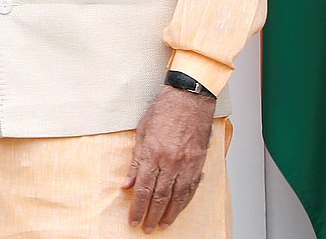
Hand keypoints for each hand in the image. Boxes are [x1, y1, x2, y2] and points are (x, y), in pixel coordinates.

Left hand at [123, 85, 216, 231]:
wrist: (188, 100)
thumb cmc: (163, 111)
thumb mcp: (141, 133)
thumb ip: (135, 162)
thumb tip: (127, 184)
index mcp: (153, 154)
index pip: (143, 188)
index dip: (138, 207)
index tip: (133, 219)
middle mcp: (170, 162)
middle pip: (160, 196)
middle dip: (151, 215)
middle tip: (146, 228)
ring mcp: (186, 164)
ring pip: (177, 196)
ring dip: (169, 213)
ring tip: (162, 224)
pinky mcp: (198, 163)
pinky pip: (191, 189)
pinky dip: (184, 202)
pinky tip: (178, 209)